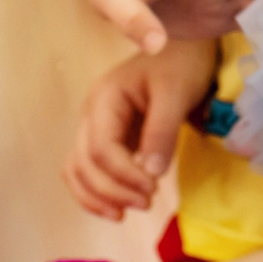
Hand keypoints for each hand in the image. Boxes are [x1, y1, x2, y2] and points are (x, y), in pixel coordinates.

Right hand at [65, 38, 218, 219]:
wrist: (184, 48)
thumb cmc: (181, 64)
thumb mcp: (176, 93)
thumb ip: (162, 131)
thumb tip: (150, 173)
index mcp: (104, 98)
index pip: (100, 148)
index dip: (123, 175)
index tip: (153, 188)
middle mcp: (91, 114)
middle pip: (84, 163)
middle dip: (112, 190)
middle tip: (148, 202)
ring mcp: (95, 127)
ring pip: (78, 170)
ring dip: (99, 196)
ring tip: (128, 212)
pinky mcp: (106, 139)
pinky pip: (88, 170)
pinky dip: (97, 192)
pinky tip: (118, 208)